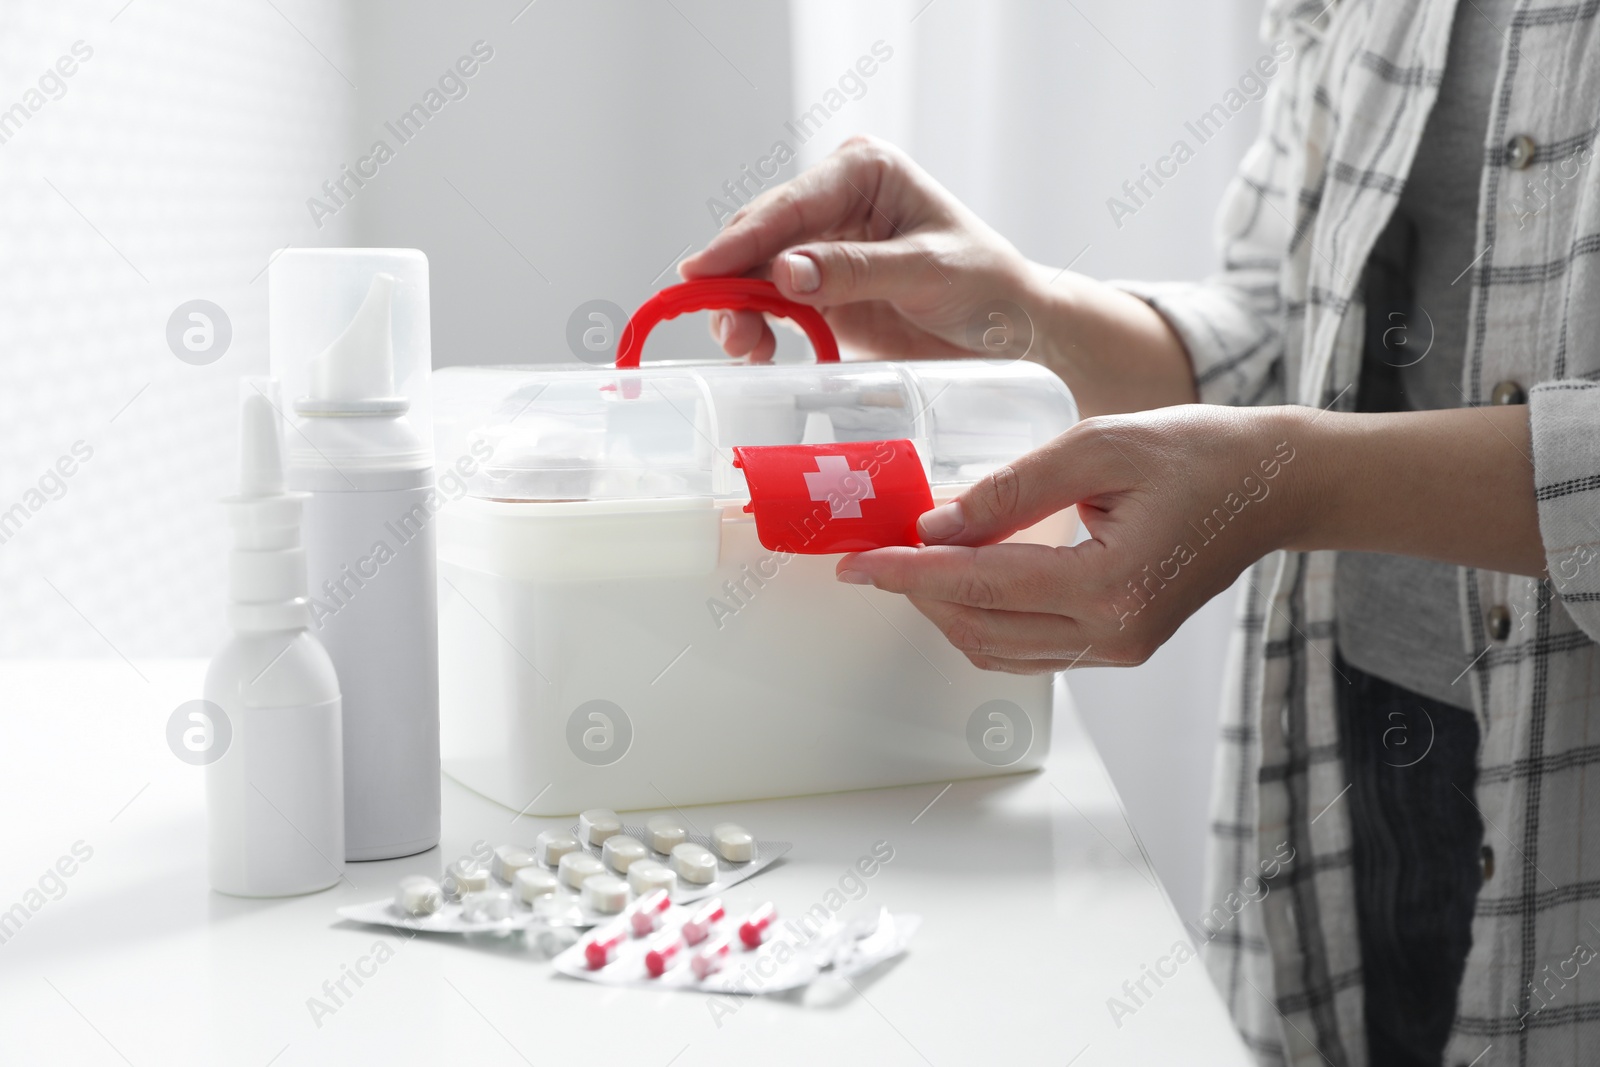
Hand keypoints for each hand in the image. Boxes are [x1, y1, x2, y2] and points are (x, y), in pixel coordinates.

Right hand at [678, 135, 1034, 362]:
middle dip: (733, 281)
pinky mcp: (821, 289)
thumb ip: (855, 271)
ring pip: (756, 272)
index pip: (789, 205)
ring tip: (746, 346)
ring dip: (739, 308)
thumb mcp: (927, 272)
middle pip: (761, 237)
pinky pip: (771, 303)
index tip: (701, 272)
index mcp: (863, 171)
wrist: (1013, 332)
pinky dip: (757, 325)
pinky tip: (759, 350)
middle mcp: (836, 200)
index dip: (741, 240)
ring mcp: (824, 246)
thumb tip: (785, 271)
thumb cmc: (987, 286)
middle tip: (727, 328)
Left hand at [834, 405, 1308, 672]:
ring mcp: (1119, 647)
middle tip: (876, 550)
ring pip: (998, 648)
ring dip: (945, 609)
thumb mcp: (1098, 446)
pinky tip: (963, 576)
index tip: (856, 562)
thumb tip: (935, 525)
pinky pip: (1029, 646)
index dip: (907, 574)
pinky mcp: (1120, 642)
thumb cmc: (1200, 452)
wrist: (1276, 484)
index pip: (979, 585)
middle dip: (917, 592)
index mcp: (1110, 587)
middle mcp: (1113, 634)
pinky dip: (984, 616)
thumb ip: (1010, 490)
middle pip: (979, 629)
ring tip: (911, 560)